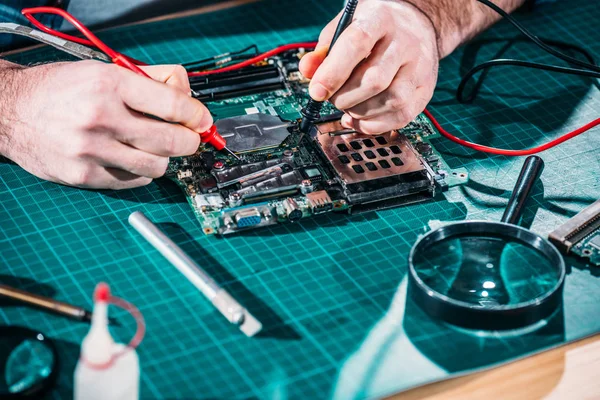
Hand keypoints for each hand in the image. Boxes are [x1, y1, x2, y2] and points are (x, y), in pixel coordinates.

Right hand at [0, 61, 210, 188]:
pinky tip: (131, 158)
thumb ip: (150, 78)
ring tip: (152, 147)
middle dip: (189, 141)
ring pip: (157, 166)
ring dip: (164, 158)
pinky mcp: (85, 176)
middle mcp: (101, 118)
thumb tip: (188, 92)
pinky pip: (134, 181)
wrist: (10, 111)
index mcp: (109, 85)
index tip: (203, 121)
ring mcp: (92, 151)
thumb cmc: (61, 89)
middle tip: (188, 138)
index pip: (174, 106)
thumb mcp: (103, 69)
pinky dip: (141, 172)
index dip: (198, 116)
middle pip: (173, 142)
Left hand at [299, 0, 438, 134]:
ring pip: (390, 102)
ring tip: (348, 106)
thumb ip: (323, 51)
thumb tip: (307, 71)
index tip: (316, 92)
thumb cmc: (375, 28)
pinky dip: (374, 124)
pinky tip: (361, 117)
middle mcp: (404, 42)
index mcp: (380, 19)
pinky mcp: (425, 90)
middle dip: (344, 98)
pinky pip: (401, 117)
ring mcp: (419, 67)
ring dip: (360, 112)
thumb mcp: (345, 27)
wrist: (417, 25)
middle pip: (374, 80)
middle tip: (333, 97)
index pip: (357, 44)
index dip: (333, 73)